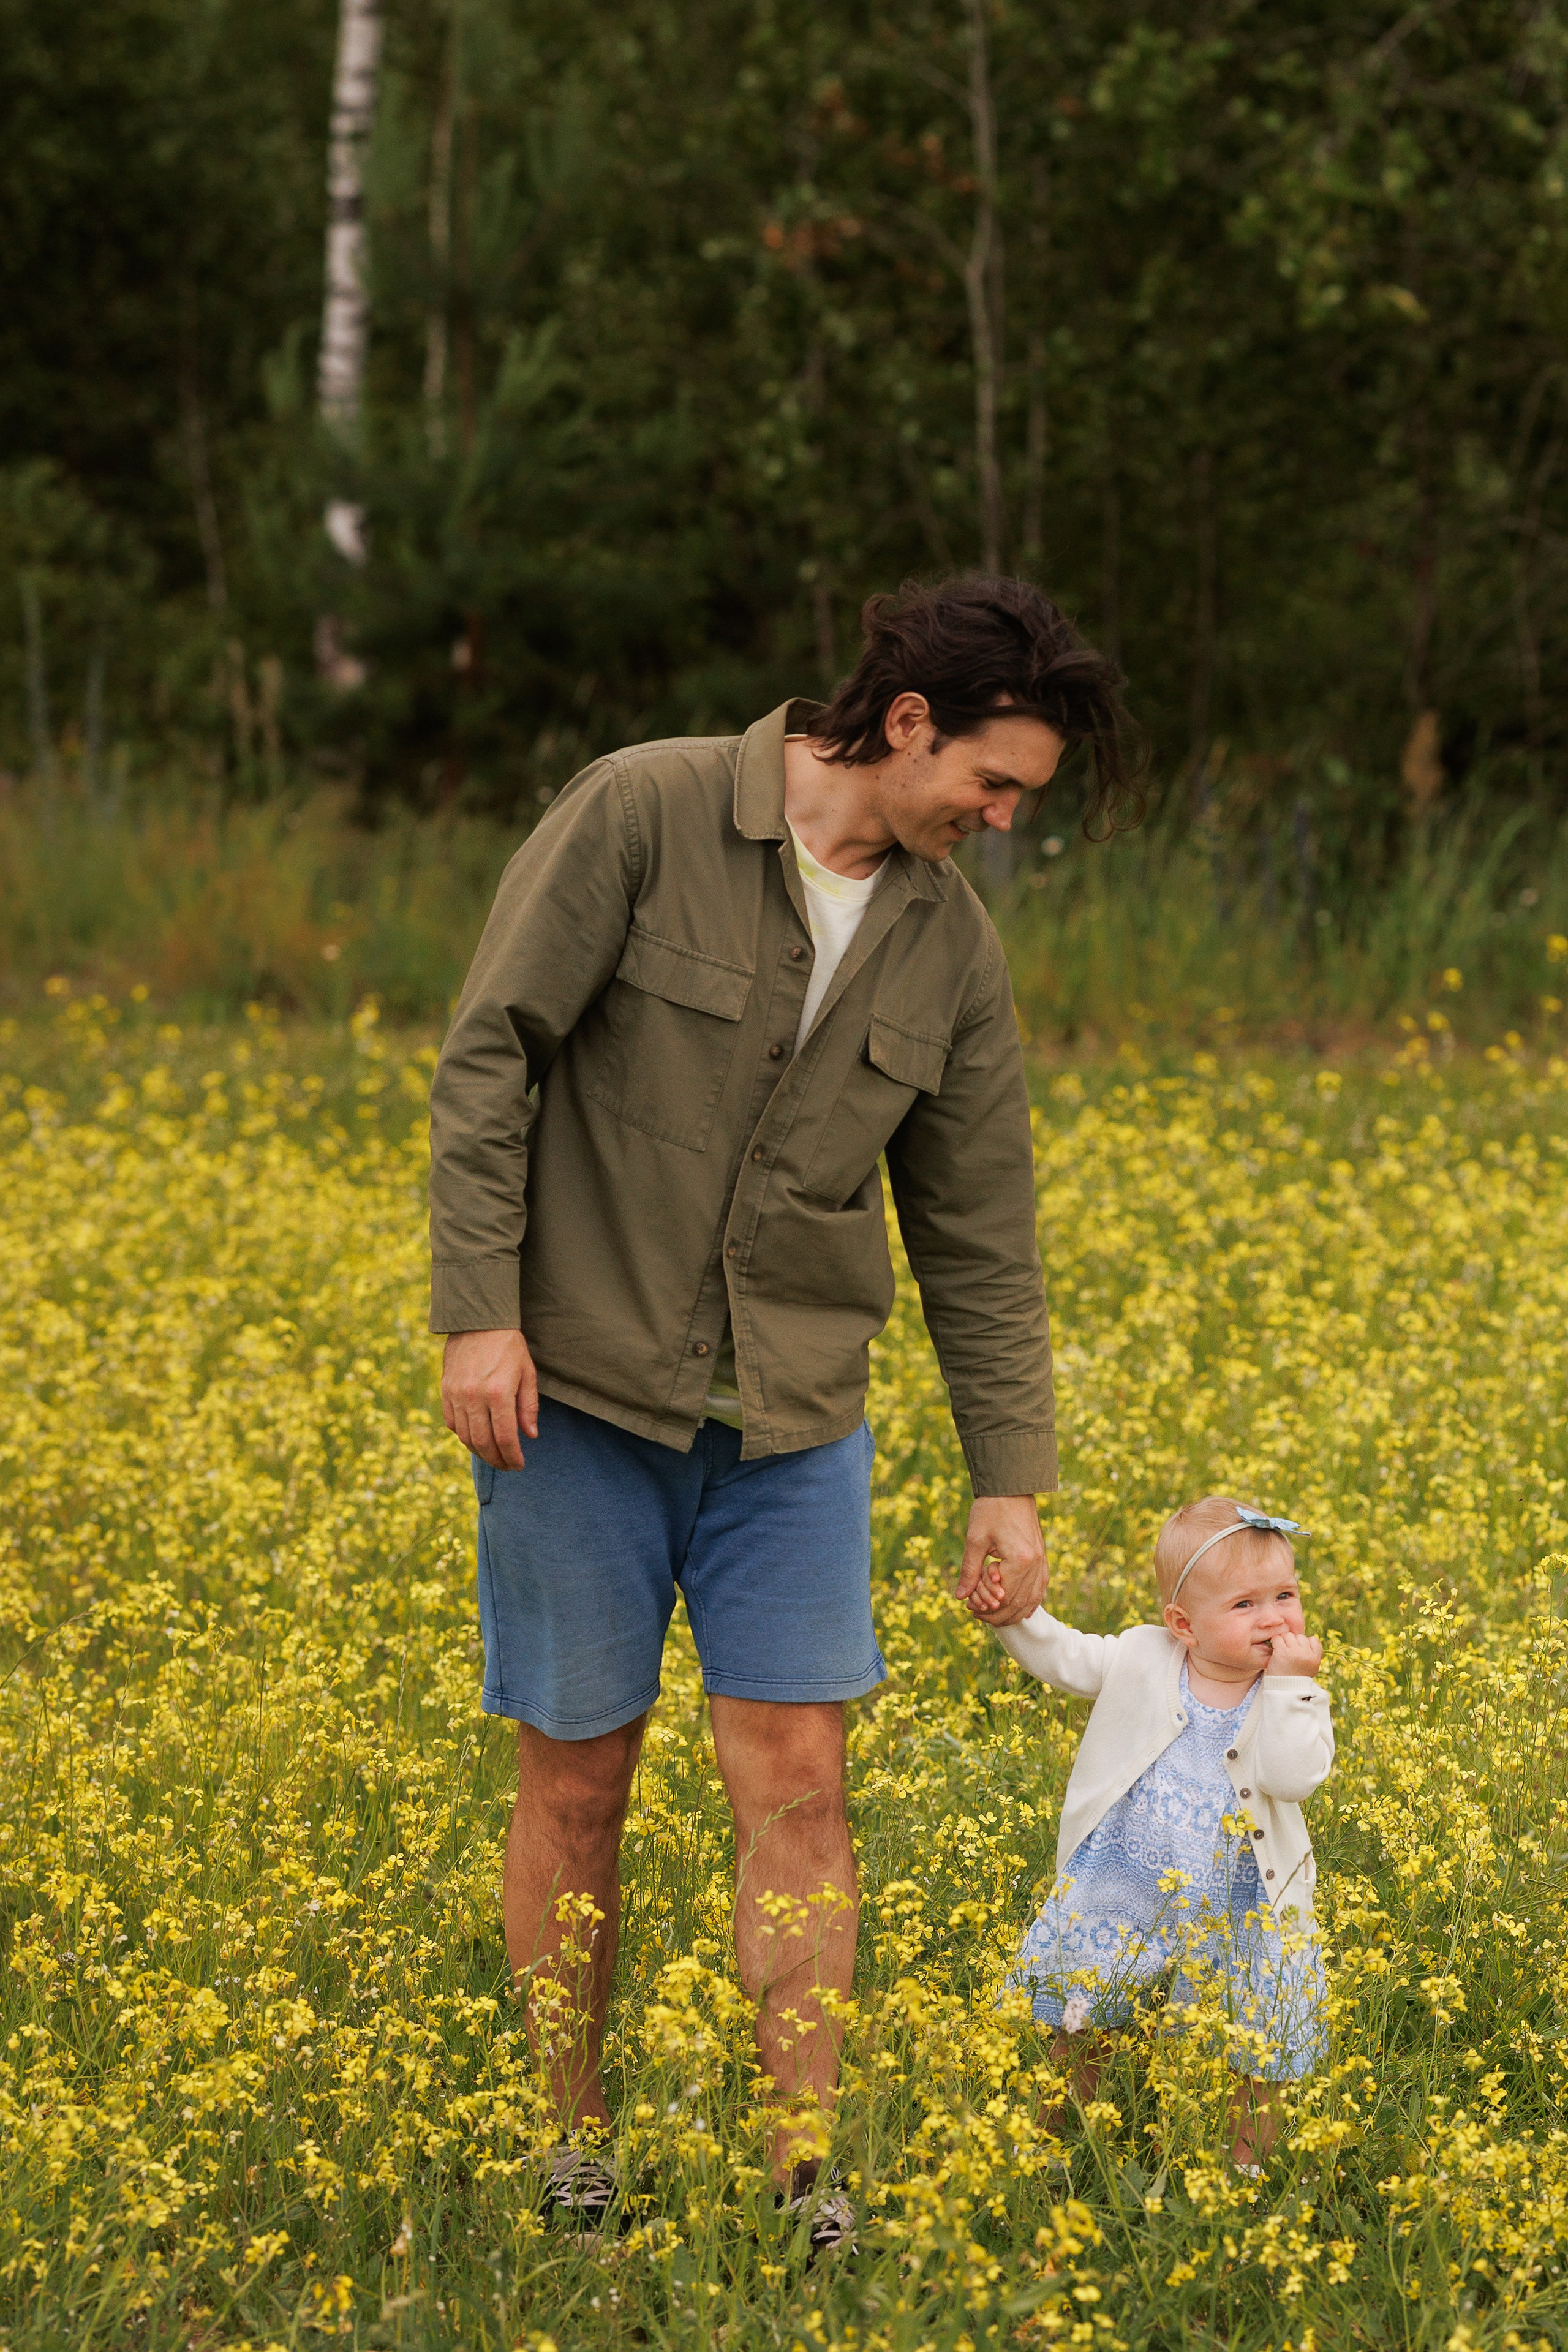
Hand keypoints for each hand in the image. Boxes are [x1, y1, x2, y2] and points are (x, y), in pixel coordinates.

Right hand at [442, 1328, 539, 1469]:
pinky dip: (464, 1436)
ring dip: (480, 1452)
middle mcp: (474, 1396)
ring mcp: (456, 1394)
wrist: (478, 1321)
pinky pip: (452, 1423)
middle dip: (497, 1460)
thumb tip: (530, 1435)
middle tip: (507, 1466)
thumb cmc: (509, 1346)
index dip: (512, 1457)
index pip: (505, 1438)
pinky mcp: (445, 1390)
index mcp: (499, 1392)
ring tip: (493, 1455)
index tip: (519, 1465)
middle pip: (483, 1443)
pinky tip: (476, 1438)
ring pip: (465, 1436)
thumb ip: (528, 1406)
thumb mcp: (527, 1373)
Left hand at [954, 1496, 1046, 1625]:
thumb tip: (960, 1597)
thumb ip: (969, 1570)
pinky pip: (1040, 1588)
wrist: (1011, 1488)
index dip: (986, 1608)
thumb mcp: (974, 1539)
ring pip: (1032, 1599)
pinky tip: (1020, 1609)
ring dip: (1014, 1613)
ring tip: (994, 1618)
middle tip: (977, 1616)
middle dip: (998, 1615)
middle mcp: (1036, 1563)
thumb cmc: (991, 1510)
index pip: (1003, 1597)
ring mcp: (1042, 1561)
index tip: (969, 1608)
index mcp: (1020, 1559)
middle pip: (1019, 1602)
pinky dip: (1030, 1602)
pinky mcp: (1042, 1557)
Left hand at [1264, 1630, 1322, 1677]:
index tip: (1299, 1651)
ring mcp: (1294, 1652)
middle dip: (1293, 1642)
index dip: (1305, 1643)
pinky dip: (1274, 1642)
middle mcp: (1306, 1654)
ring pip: (1288, 1635)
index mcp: (1315, 1658)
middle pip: (1299, 1636)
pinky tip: (1274, 1650)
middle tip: (1288, 1652)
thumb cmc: (1295, 1678)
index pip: (1313, 1640)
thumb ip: (1310, 1654)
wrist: (1284, 1691)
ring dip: (1283, 1641)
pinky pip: (1277, 1639)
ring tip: (1281, 1651)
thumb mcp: (1310, 1668)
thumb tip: (1304, 1638)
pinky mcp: (1281, 1652)